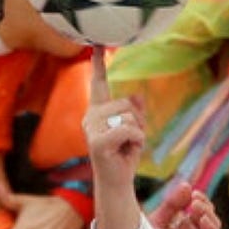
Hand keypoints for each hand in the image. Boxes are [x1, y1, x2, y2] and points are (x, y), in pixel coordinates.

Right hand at [85, 46, 146, 228]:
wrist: (116, 184)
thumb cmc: (124, 157)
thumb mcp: (135, 131)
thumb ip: (135, 112)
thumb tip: (137, 95)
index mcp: (97, 112)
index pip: (99, 84)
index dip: (98, 64)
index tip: (97, 44)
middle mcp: (90, 117)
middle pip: (127, 104)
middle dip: (138, 123)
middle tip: (129, 142)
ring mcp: (91, 129)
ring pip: (130, 117)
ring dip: (138, 134)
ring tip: (126, 148)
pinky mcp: (97, 142)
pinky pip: (129, 130)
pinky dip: (137, 141)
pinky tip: (127, 152)